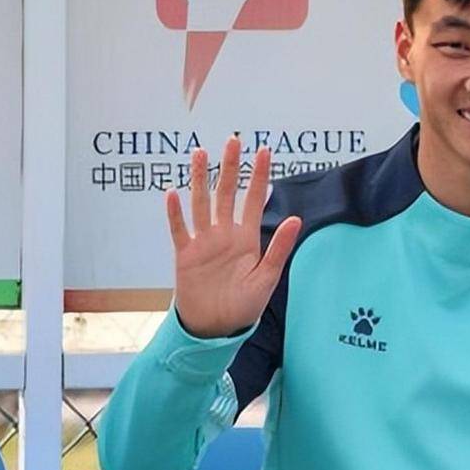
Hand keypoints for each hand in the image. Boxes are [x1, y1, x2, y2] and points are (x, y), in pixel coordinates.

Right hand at [166, 136, 300, 337]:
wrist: (216, 328)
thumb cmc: (244, 306)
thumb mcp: (266, 277)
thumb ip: (279, 247)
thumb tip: (297, 218)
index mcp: (247, 238)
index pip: (254, 198)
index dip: (259, 175)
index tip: (264, 151)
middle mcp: (224, 234)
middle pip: (227, 193)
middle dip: (230, 167)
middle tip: (233, 141)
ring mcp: (203, 242)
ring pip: (201, 204)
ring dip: (199, 179)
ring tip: (199, 153)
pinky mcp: (185, 255)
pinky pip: (179, 230)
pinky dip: (175, 213)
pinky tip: (172, 193)